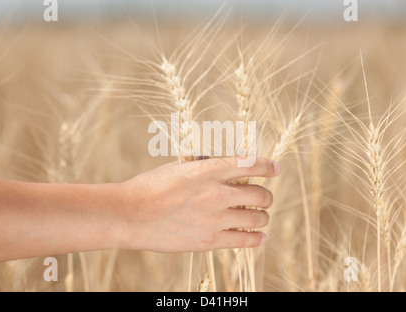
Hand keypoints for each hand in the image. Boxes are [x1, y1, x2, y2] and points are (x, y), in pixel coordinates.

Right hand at [113, 157, 280, 251]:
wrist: (130, 215)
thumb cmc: (150, 187)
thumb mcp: (178, 168)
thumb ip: (203, 168)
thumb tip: (221, 167)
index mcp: (209, 170)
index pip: (251, 164)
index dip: (268, 166)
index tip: (275, 168)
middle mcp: (217, 193)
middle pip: (260, 194)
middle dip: (265, 196)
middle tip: (263, 198)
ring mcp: (215, 218)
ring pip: (257, 217)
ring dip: (262, 216)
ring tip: (259, 217)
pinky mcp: (210, 241)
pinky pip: (245, 240)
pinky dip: (257, 237)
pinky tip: (259, 236)